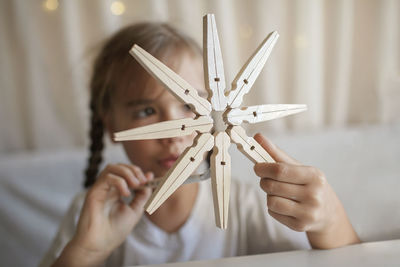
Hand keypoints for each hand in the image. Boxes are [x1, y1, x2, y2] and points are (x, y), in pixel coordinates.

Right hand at [56, 164, 152, 265]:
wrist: (101, 244)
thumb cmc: (116, 230)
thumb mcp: (136, 210)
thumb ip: (143, 195)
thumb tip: (150, 177)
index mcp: (117, 191)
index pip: (128, 173)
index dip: (139, 173)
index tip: (149, 180)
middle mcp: (108, 188)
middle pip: (119, 166)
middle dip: (134, 170)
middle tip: (143, 181)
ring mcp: (100, 189)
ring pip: (112, 167)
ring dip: (127, 172)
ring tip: (136, 184)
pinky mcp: (94, 192)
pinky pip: (107, 177)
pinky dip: (119, 182)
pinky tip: (125, 194)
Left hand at [253, 133, 358, 248]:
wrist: (328, 212)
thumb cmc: (309, 185)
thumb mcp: (299, 167)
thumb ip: (276, 153)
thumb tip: (258, 137)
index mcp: (314, 176)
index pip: (280, 170)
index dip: (263, 167)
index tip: (257, 166)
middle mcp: (313, 195)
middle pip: (272, 186)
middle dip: (264, 181)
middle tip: (266, 179)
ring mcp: (308, 212)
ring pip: (271, 201)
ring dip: (269, 195)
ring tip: (277, 192)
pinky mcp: (300, 226)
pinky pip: (273, 213)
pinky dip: (273, 207)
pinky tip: (284, 204)